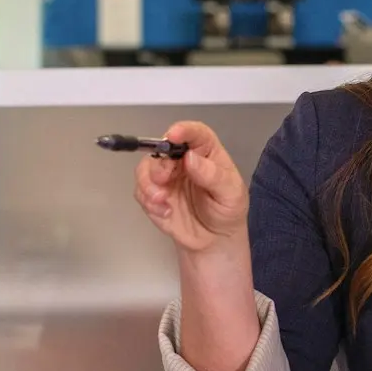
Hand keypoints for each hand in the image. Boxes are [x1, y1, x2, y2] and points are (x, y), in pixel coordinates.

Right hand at [134, 121, 248, 254]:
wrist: (214, 240)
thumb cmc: (228, 211)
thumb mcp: (230, 194)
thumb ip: (212, 176)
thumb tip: (190, 157)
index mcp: (207, 153)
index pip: (196, 133)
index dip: (184, 130)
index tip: (173, 135)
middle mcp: (183, 160)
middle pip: (163, 149)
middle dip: (160, 163)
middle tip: (164, 178)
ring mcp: (167, 176)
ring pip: (146, 167)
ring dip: (148, 183)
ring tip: (162, 200)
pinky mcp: (154, 194)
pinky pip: (141, 190)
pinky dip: (148, 200)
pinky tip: (165, 211)